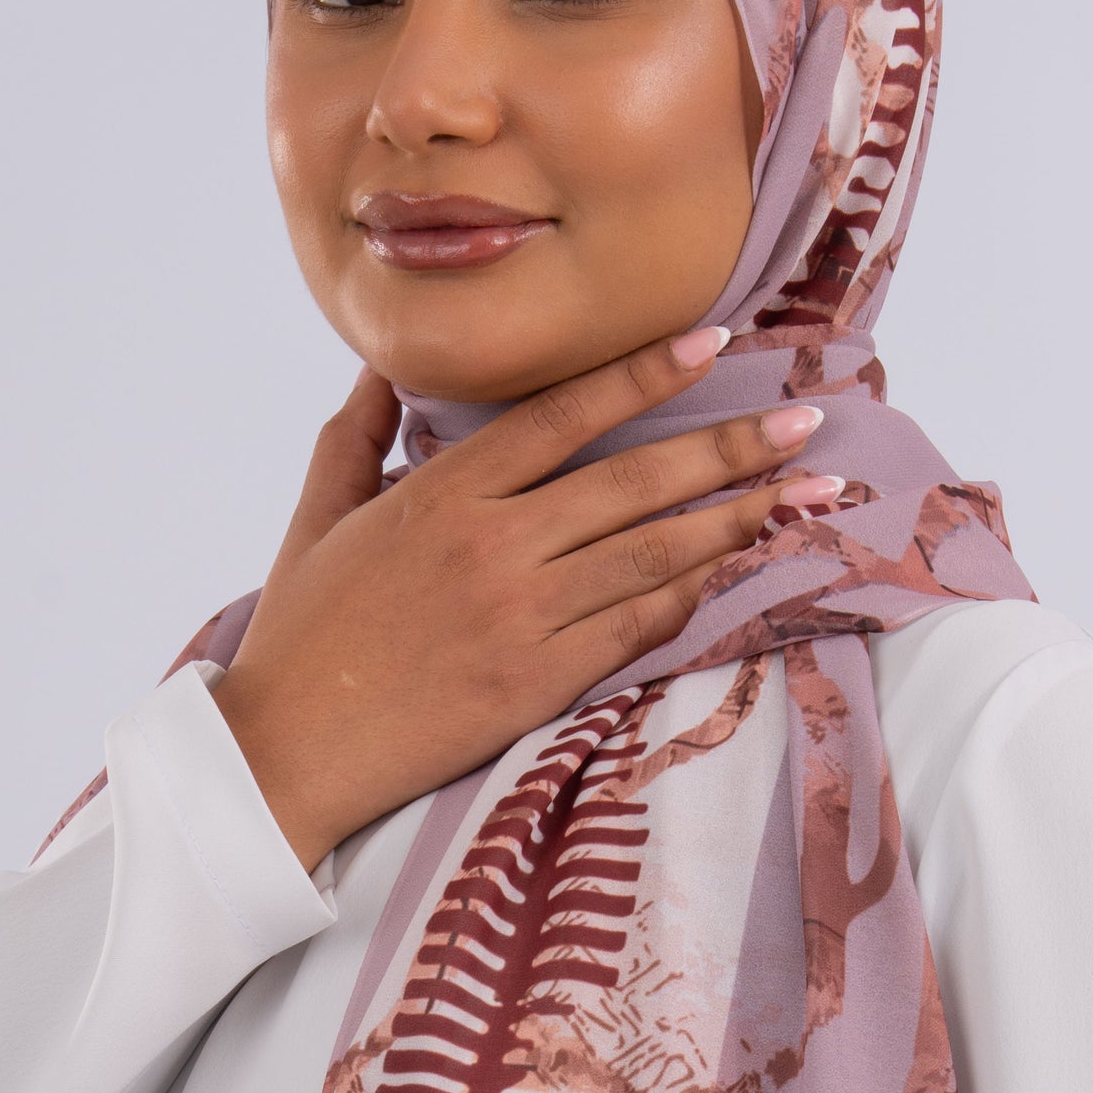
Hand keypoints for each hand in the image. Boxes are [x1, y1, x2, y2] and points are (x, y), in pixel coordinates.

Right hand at [210, 326, 837, 868]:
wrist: (286, 749)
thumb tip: (382, 364)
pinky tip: (739, 571)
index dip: (645, 376)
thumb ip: (357, 431)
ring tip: (803, 494)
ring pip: (653, 555)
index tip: (714, 343)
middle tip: (807, 422)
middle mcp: (493, 545)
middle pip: (635, 483)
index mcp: (443, 492)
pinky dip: (692, 596)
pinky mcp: (538, 682)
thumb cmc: (301, 632)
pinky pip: (636, 630)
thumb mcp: (319, 513)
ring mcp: (522, 617)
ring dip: (737, 520)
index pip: (566, 415)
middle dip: (731, 448)